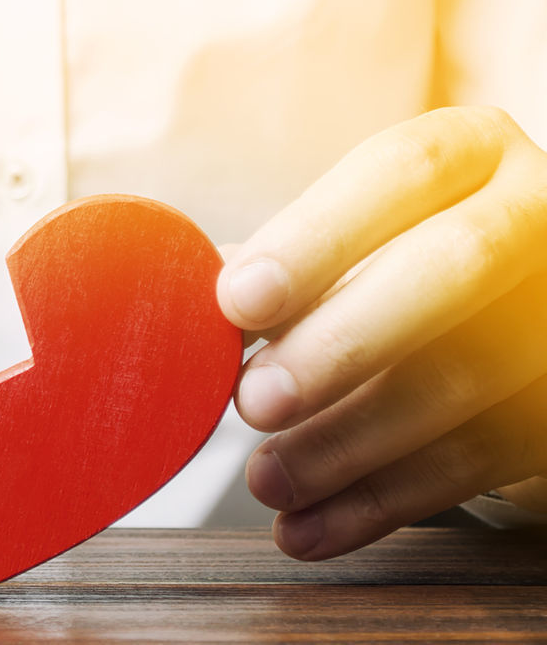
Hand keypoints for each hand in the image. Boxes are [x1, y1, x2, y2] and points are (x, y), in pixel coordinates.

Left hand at [218, 107, 546, 559]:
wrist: (507, 326)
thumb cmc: (395, 276)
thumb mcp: (348, 251)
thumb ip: (278, 269)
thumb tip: (175, 304)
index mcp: (472, 157)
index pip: (402, 172)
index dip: (316, 237)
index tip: (235, 302)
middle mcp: (541, 216)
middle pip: (454, 267)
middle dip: (344, 341)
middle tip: (251, 403)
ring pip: (475, 378)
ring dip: (353, 442)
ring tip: (267, 481)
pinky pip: (488, 457)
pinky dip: (384, 502)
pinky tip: (310, 528)